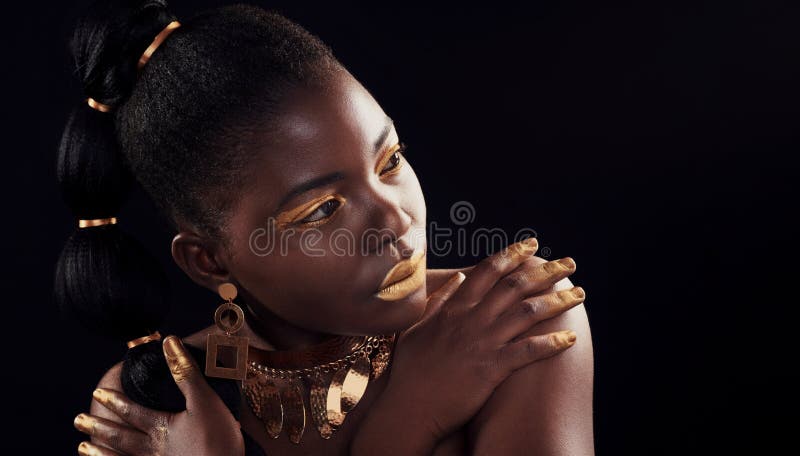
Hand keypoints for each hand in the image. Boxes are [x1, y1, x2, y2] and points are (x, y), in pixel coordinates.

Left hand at [73, 336, 244, 455]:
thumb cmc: (218, 441)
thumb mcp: (205, 401)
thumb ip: (186, 373)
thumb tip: (169, 343)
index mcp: (162, 429)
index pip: (133, 412)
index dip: (115, 402)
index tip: (96, 394)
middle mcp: (153, 451)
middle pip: (121, 438)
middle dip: (99, 428)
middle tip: (78, 420)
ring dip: (102, 454)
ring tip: (83, 448)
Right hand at [388, 238, 585, 440]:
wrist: (409, 406)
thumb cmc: (410, 370)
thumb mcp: (418, 327)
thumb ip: (440, 301)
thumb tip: (458, 277)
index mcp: (454, 308)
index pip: (487, 271)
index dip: (511, 255)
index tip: (531, 245)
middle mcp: (471, 320)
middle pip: (515, 286)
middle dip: (545, 271)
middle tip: (569, 263)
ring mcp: (482, 343)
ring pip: (527, 313)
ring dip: (557, 301)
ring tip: (579, 295)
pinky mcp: (491, 368)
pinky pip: (527, 351)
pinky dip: (551, 343)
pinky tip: (570, 339)